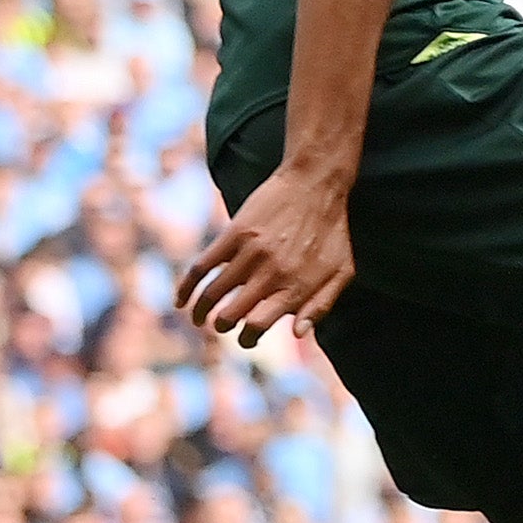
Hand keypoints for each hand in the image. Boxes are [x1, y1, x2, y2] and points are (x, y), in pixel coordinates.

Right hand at [180, 161, 355, 346]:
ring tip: (199, 318)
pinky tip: (181, 300)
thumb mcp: (342, 270)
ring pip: (213, 294)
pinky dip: (186, 287)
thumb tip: (298, 334)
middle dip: (222, 325)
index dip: (247, 339)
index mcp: (297, 287)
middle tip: (222, 324)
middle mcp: (272, 274)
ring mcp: (251, 253)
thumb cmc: (332, 231)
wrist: (316, 184)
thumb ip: (321, 305)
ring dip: (201, 311)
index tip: (245, 338)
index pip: (259, 326)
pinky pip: (201, 267)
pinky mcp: (234, 234)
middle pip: (231, 315)